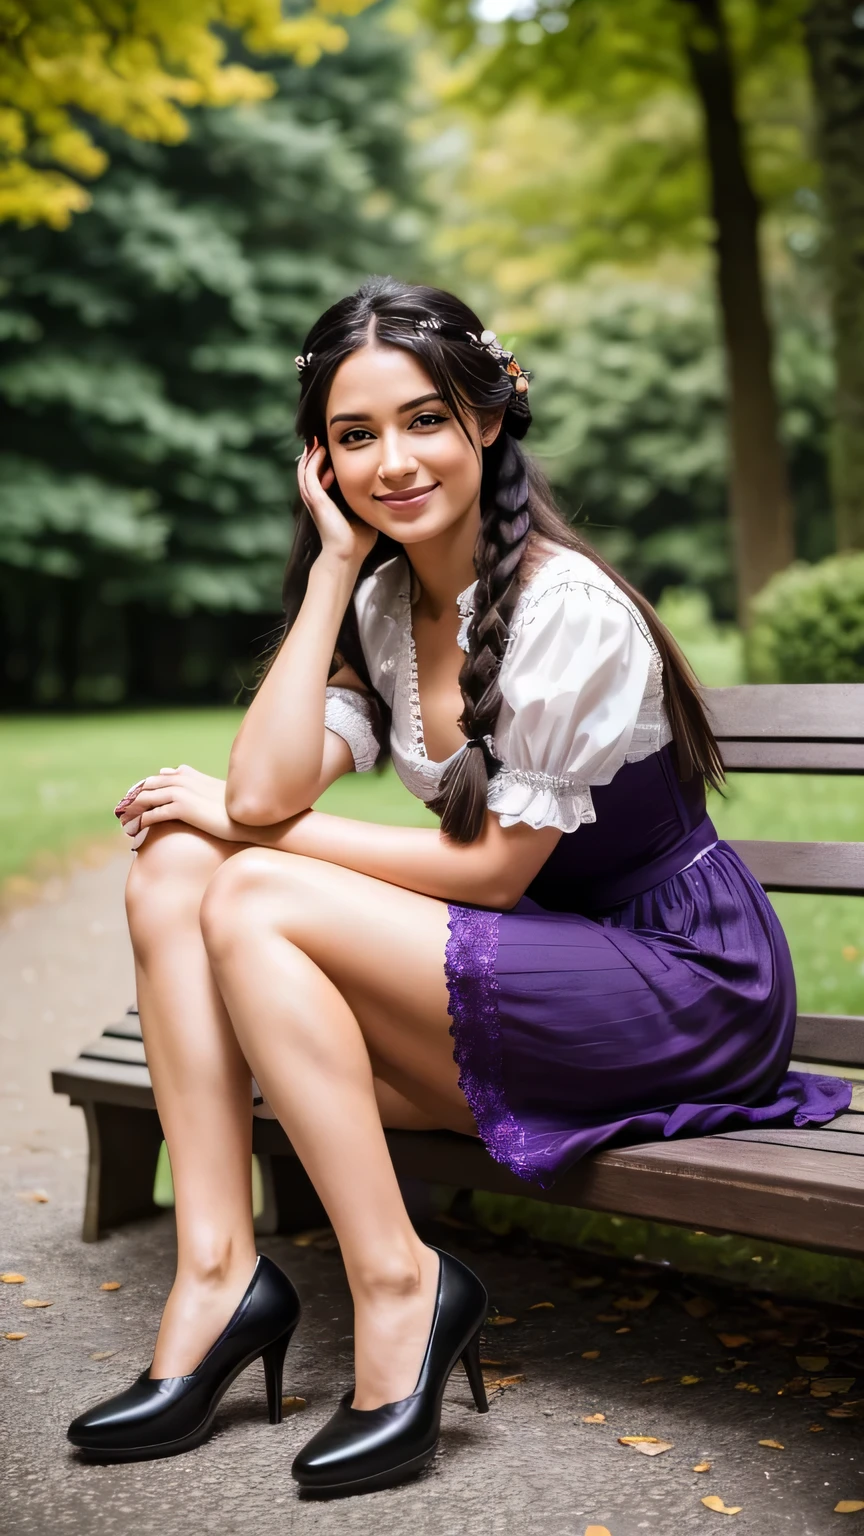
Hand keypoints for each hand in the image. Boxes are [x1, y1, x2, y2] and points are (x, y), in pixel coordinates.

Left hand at [115, 765, 246, 846]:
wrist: (248, 819)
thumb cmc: (234, 808)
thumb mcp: (214, 790)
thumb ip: (193, 778)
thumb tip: (172, 769)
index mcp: (189, 776)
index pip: (157, 778)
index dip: (143, 789)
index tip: (132, 802)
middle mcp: (183, 781)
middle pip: (147, 787)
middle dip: (133, 799)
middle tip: (121, 813)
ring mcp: (181, 793)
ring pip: (146, 799)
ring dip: (133, 811)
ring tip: (124, 823)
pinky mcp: (182, 809)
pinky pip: (153, 815)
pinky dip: (141, 823)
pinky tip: (135, 832)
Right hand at [298, 439, 377, 566]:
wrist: (348, 555)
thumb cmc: (358, 542)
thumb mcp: (364, 516)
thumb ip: (368, 504)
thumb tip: (385, 496)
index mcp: (326, 505)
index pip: (320, 479)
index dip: (323, 465)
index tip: (332, 454)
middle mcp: (317, 501)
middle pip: (309, 472)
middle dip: (314, 456)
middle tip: (319, 441)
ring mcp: (314, 499)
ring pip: (305, 471)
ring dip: (311, 456)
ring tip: (317, 443)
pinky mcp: (316, 499)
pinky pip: (309, 475)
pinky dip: (312, 462)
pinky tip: (319, 451)